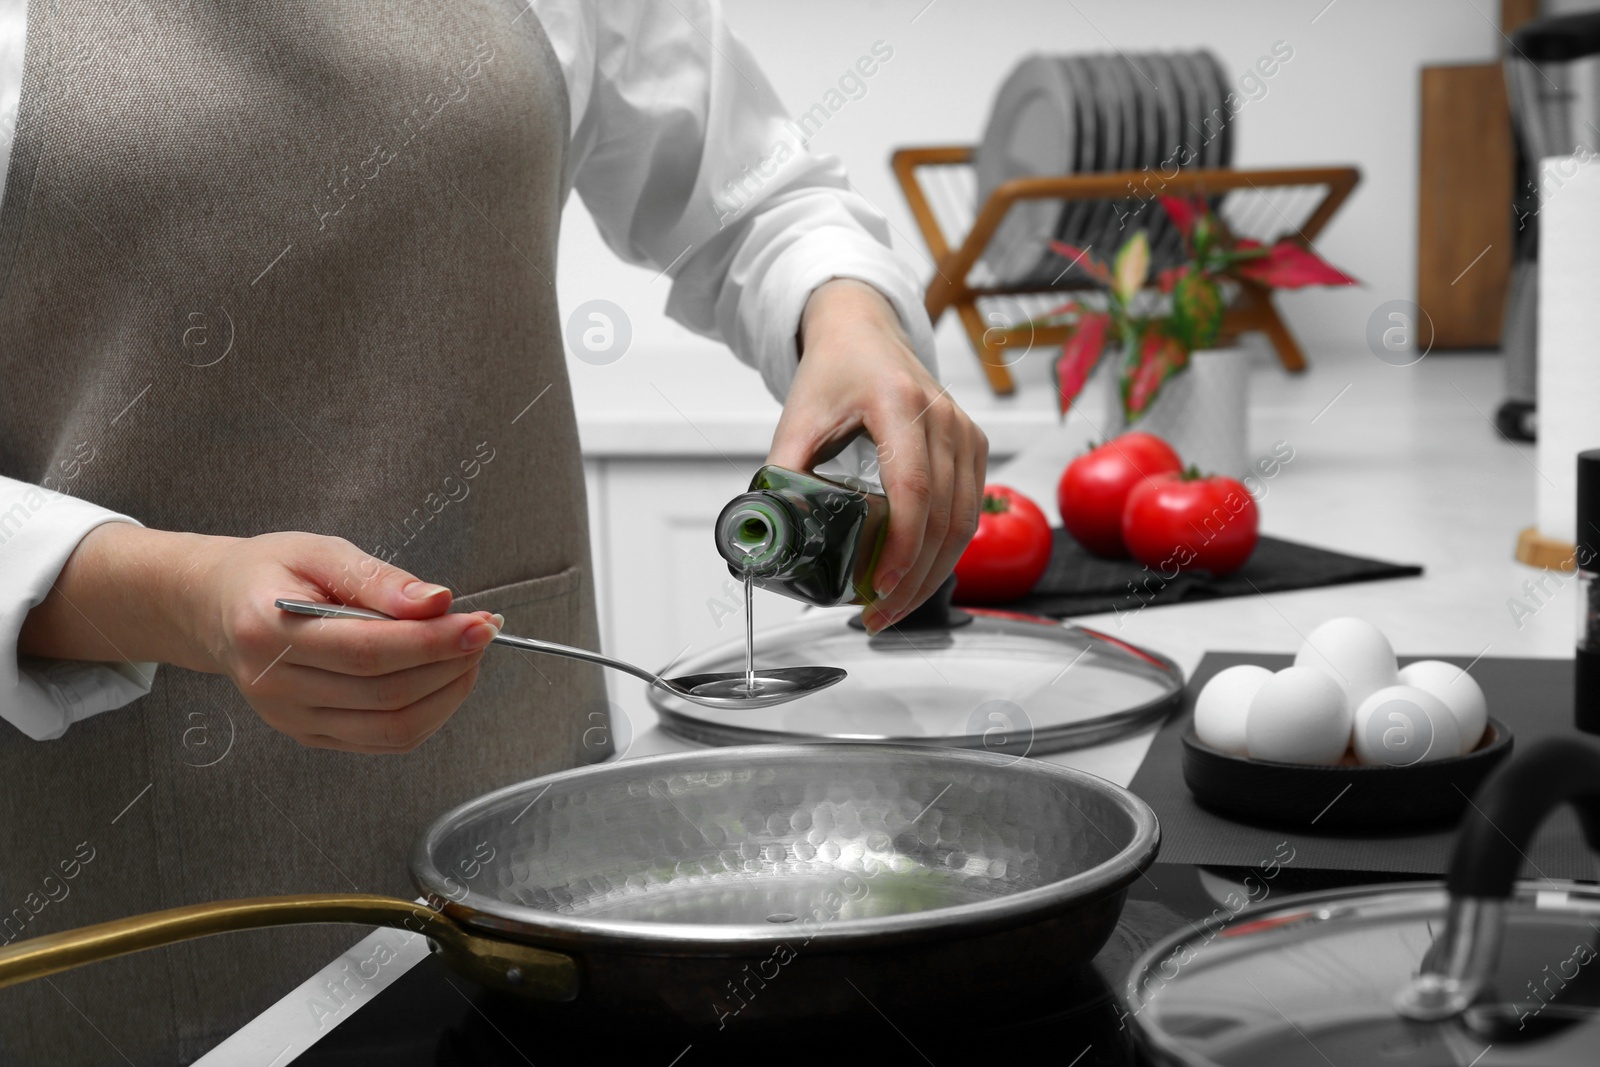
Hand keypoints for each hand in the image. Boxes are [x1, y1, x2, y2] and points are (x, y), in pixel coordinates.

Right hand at [20, 525, 497, 752]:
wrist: (220, 608)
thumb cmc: (272, 573)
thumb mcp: (320, 552)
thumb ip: (377, 578)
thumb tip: (437, 602)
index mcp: (266, 632)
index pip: (367, 650)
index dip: (433, 642)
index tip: (482, 623)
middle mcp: (275, 688)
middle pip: (385, 692)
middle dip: (450, 663)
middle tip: (484, 630)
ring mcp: (292, 720)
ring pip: (392, 726)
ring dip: (447, 692)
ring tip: (468, 652)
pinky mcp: (312, 736)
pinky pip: (385, 739)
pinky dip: (429, 712)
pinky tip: (444, 677)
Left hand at [768, 278, 987, 632]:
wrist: (864, 333)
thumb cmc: (834, 371)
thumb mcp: (797, 418)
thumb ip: (782, 474)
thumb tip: (769, 535)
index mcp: (899, 404)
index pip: (914, 490)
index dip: (901, 547)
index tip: (878, 586)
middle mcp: (943, 417)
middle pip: (945, 518)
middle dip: (914, 579)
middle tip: (878, 615)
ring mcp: (966, 432)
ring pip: (964, 524)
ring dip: (931, 575)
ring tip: (892, 607)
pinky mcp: (974, 447)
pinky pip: (968, 512)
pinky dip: (944, 552)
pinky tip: (915, 576)